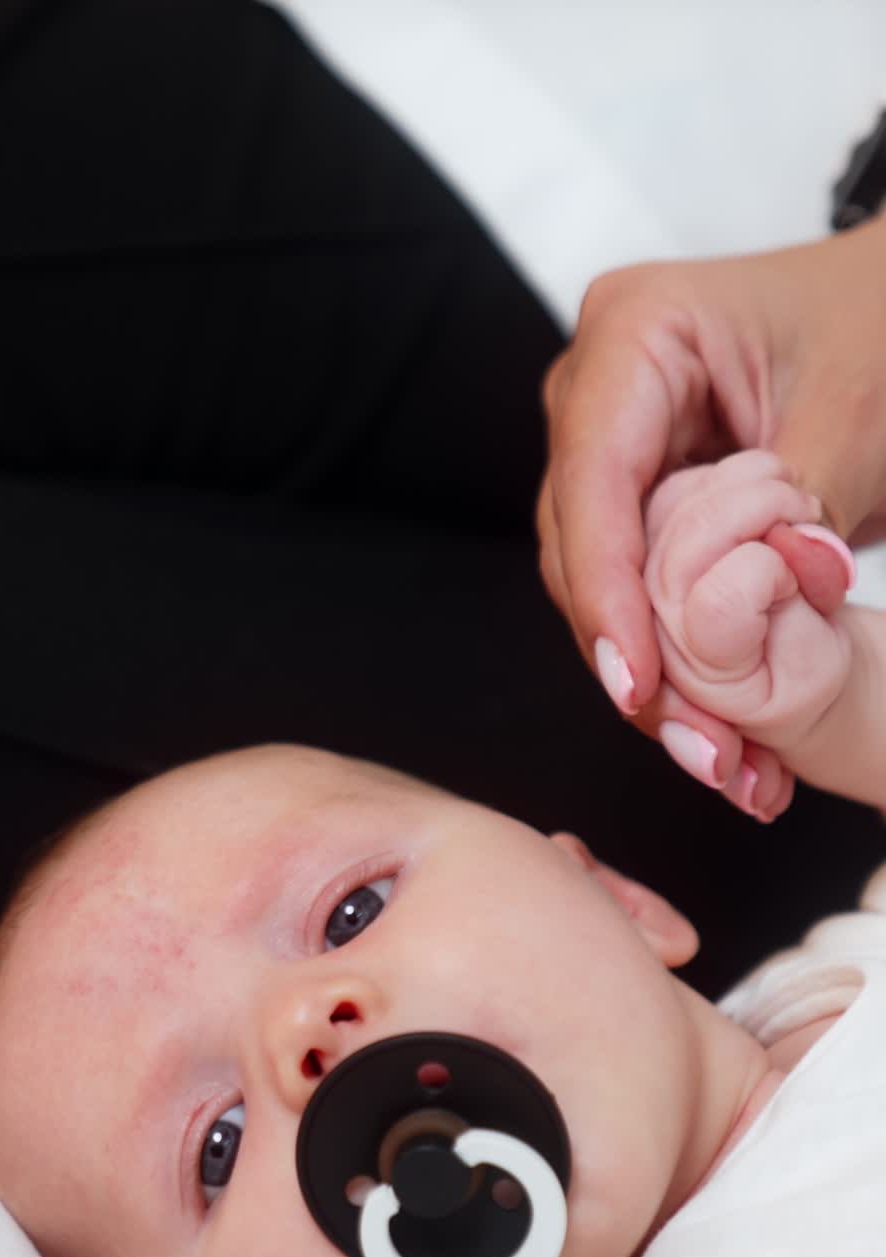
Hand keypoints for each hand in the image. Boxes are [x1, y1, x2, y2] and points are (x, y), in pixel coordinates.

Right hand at [538, 217, 885, 812]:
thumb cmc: (876, 316)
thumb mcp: (861, 405)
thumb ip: (811, 501)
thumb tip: (793, 580)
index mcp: (634, 335)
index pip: (594, 483)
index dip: (608, 592)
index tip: (637, 682)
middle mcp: (596, 393)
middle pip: (583, 547)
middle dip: (636, 654)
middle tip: (703, 748)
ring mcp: (609, 446)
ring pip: (601, 580)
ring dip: (657, 672)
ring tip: (722, 756)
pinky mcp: (635, 492)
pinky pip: (636, 582)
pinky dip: (675, 652)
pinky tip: (716, 719)